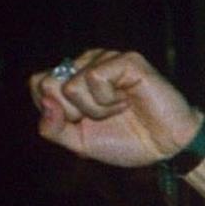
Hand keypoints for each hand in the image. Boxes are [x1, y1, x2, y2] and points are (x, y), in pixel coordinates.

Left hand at [30, 50, 204, 167]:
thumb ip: (54, 128)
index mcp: (74, 79)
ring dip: (94, 110)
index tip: (80, 122)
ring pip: (71, 84)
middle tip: (100, 117)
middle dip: (71, 113)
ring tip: (118, 110)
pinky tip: (127, 101)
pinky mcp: (126, 60)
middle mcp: (87, 64)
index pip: (38, 84)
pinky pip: (94, 78)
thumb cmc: (127, 140)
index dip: (54, 111)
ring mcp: (107, 59)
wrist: (166, 146)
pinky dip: (108, 101)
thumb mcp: (80, 143)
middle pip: (48, 83)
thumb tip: (45, 104)